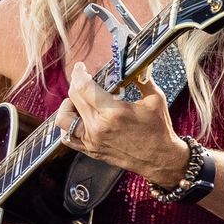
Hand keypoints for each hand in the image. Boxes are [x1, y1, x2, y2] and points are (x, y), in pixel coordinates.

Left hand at [52, 61, 190, 185]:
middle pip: (73, 98)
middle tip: (84, 78)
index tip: (81, 67)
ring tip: (79, 100)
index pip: (83, 87)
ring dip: (68, 105)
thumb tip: (135, 64)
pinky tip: (78, 118)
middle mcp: (98, 127)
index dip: (79, 73)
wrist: (160, 159)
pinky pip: (68, 137)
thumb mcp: (155, 99)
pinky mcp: (91, 150)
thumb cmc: (159, 129)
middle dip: (76, 83)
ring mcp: (92, 141)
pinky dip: (68, 126)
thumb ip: (142, 78)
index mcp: (113, 112)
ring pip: (64, 118)